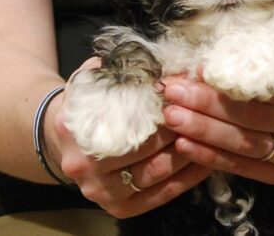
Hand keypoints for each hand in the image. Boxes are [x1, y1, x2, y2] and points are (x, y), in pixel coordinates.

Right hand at [45, 58, 211, 217]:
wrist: (62, 138)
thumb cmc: (88, 102)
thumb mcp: (95, 79)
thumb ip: (121, 70)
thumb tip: (164, 65)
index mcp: (76, 128)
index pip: (131, 119)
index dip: (164, 107)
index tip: (187, 95)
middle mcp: (83, 164)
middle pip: (146, 150)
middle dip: (180, 130)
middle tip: (205, 115)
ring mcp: (100, 191)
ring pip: (156, 174)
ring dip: (188, 154)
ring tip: (210, 135)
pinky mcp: (117, 209)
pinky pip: (160, 196)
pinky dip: (187, 179)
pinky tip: (206, 162)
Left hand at [161, 31, 273, 183]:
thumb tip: (240, 39)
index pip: (269, 86)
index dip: (228, 81)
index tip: (192, 72)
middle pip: (254, 116)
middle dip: (208, 106)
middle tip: (171, 94)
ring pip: (246, 144)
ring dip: (204, 132)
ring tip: (171, 118)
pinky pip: (244, 167)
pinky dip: (212, 157)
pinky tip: (185, 145)